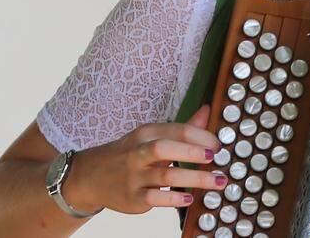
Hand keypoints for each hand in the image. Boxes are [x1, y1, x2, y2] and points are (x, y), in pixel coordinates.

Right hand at [61, 104, 224, 214]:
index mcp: (146, 133)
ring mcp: (134, 176)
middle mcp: (139, 153)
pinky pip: (155, 198)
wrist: (91, 177)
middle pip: (165, 148)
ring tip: (217, 181)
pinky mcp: (133, 198)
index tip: (219, 144)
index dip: (202, 136)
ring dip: (195, 178)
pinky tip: (189, 198)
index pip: (176, 130)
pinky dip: (174, 198)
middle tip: (215, 157)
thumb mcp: (152, 136)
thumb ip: (183, 127)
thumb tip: (208, 111)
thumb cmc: (130, 154)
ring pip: (165, 175)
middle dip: (193, 152)